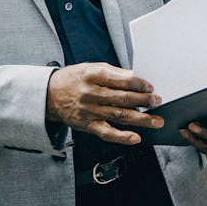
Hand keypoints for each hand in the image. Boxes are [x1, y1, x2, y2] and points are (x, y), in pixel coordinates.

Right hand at [46, 63, 163, 145]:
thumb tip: (134, 77)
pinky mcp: (87, 125)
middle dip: (143, 101)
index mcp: (92, 75)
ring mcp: (89, 111)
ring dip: (140, 119)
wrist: (49, 95)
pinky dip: (122, 136)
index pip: (120, 80)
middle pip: (122, 98)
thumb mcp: (90, 67)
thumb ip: (112, 73)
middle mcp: (91, 93)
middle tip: (157, 101)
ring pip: (119, 116)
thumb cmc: (73, 79)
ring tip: (156, 120)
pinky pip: (106, 133)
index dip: (138, 84)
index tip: (149, 87)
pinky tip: (135, 138)